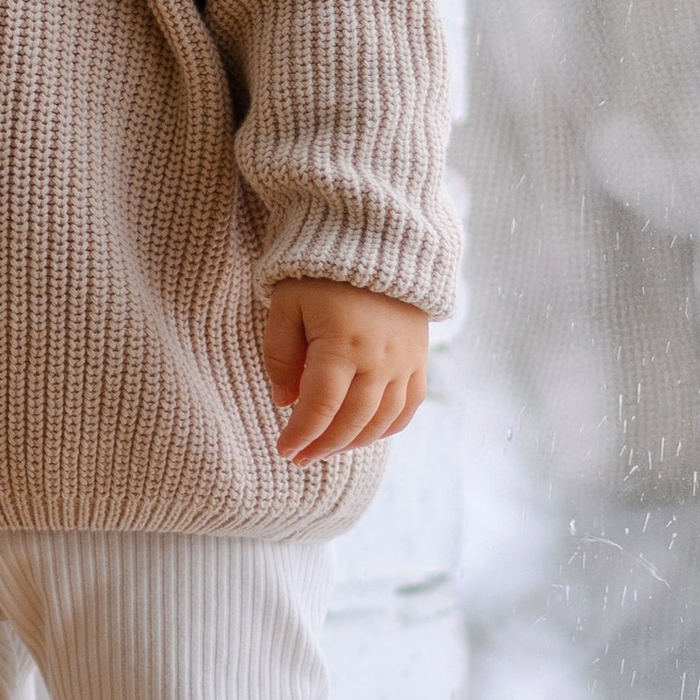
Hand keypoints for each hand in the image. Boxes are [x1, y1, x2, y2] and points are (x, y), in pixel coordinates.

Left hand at [262, 278, 429, 462]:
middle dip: (324, 445)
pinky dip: (387, 427)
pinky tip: (365, 432)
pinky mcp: (419, 358)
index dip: (300, 434)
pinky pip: (409, 406)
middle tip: (300, 458)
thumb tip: (285, 401)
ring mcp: (405, 361)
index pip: (320, 406)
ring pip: (382, 420)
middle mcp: (379, 358)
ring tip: (327, 448)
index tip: (284, 449)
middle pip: (352, 421)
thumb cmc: (321, 274)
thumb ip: (280, 354)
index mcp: (342, 343)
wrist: (376, 242)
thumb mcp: (286, 305)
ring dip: (353, 441)